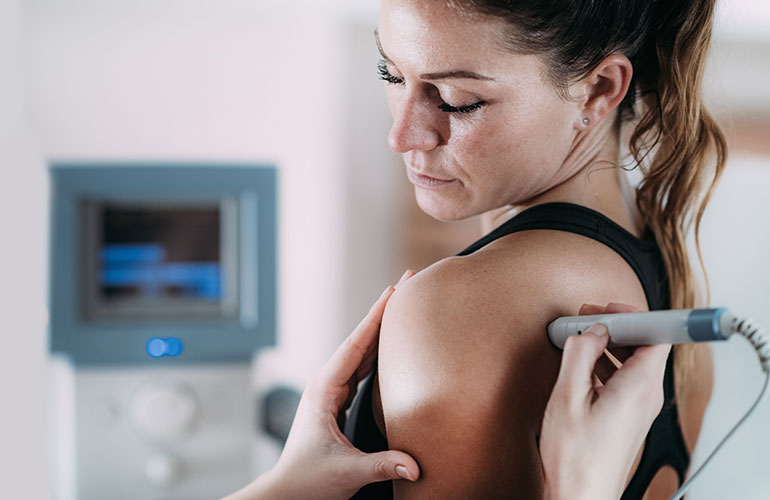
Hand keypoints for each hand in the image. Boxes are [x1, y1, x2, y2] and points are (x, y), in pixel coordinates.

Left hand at [222, 271, 419, 499]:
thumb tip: (415, 465)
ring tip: (405, 305)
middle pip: (360, 339)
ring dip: (382, 327)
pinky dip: (378, 349)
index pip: (356, 344)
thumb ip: (381, 464)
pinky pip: (362, 366)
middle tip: (408, 283)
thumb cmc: (308, 480)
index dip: (376, 315)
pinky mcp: (337, 398)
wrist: (288, 491)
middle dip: (384, 311)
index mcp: (324, 388)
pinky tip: (393, 343)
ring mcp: (331, 389)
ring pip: (361, 350)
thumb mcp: (347, 472)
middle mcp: (326, 382)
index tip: (395, 289)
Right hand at [540, 303, 670, 499]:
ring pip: (633, 362)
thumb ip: (579, 355)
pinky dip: (606, 364)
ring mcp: (639, 407)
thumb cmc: (576, 456)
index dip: (634, 314)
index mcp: (640, 386)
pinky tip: (581, 364)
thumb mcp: (568, 396)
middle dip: (617, 325)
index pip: (657, 335)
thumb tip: (589, 332)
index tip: (609, 308)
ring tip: (580, 336)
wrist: (581, 494)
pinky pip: (625, 379)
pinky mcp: (628, 416)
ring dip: (609, 344)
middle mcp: (647, 396)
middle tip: (588, 317)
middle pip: (645, 345)